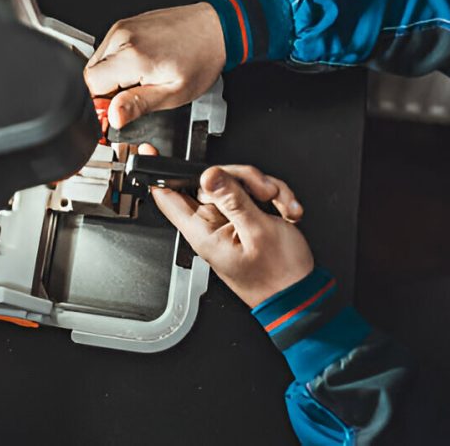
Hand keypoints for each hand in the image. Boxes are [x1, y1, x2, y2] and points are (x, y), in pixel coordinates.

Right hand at [83, 3, 224, 129]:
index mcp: (132, 56)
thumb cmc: (201, 59)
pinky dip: (116, 62)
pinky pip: (108, 49)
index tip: (119, 109)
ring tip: (140, 77)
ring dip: (111, 76)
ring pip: (98, 61)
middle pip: (91, 73)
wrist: (215, 28)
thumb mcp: (173, 93)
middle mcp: (122, 37)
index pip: (92, 85)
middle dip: (107, 90)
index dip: (102, 102)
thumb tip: (113, 117)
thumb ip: (138, 105)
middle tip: (134, 93)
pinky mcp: (125, 24)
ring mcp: (122, 28)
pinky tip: (139, 65)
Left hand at [152, 164, 312, 307]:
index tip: (149, 153)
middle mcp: (211, 225)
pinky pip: (254, 194)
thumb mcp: (258, 232)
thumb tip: (209, 175)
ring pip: (237, 183)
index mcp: (203, 232)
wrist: (300, 295)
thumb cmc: (280, 277)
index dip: (157, 173)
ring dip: (265, 189)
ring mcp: (228, 221)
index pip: (168, 197)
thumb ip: (233, 200)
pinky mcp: (245, 219)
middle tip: (264, 192)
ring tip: (279, 206)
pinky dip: (275, 199)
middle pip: (210, 181)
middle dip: (243, 178)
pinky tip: (285, 212)